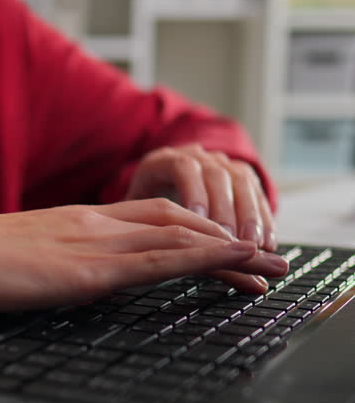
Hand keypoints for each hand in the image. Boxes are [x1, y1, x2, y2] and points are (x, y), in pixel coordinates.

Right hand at [0, 199, 287, 320]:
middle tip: (261, 254)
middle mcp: (92, 222)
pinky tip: (224, 263)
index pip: (151, 216)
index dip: (195, 229)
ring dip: (226, 247)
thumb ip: (56, 260)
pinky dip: (198, 258)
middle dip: (224, 237)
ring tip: (263, 262)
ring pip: (177, 235)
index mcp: (76, 220)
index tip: (223, 245)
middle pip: (176, 220)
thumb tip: (72, 276)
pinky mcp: (84, 267)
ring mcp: (90, 240)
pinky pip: (155, 259)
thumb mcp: (22, 254)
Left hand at [125, 144, 275, 251]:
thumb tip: (138, 243)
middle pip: (217, 176)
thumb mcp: (134, 206)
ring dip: (250, 216)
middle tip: (230, 241)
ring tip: (254, 245)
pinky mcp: (242, 178)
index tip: (198, 218)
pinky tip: (268, 241)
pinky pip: (257, 194)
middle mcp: (198, 156)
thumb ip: (136, 217)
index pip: (182, 167)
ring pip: (241, 184)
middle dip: (225, 211)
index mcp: (165, 159)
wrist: (163, 178)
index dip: (192, 191)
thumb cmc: (144, 201)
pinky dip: (264, 218)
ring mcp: (223, 164)